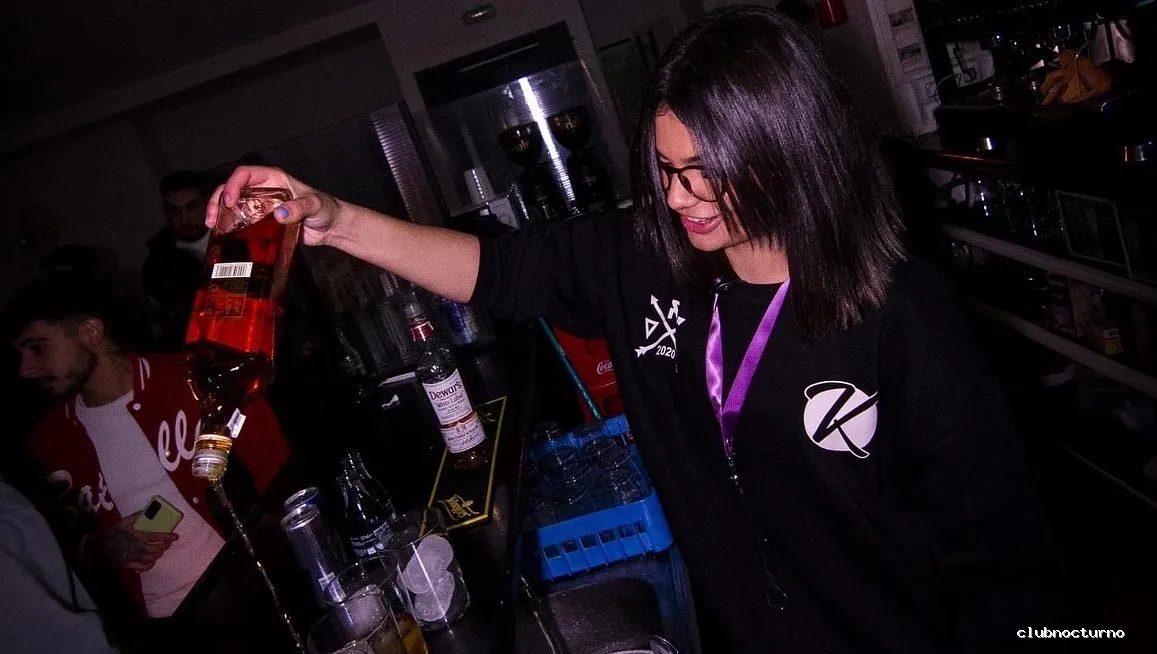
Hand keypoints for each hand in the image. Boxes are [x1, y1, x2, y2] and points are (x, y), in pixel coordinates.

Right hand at [95, 512, 178, 572]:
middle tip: (167, 543)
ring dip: (158, 554)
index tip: (175, 536)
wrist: (99, 546)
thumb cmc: (114, 533)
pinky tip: (151, 560)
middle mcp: (136, 547)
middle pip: (156, 549)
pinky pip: (143, 567)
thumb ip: (137, 516)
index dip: (167, 537)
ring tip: (160, 550)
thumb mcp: (125, 521)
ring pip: (151, 558)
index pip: (155, 536)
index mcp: (136, 535)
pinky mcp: (129, 564)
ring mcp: (133, 557)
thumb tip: (150, 510)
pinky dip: (150, 564)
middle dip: (164, 546)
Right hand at [207, 166, 344, 245]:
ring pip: (233, 206)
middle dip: (219, 201)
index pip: (246, 174)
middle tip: (213, 218)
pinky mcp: (262, 223)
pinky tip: (224, 236)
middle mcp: (263, 190)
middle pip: (232, 189)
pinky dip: (231, 227)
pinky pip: (242, 222)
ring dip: (220, 214)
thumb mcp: (316, 205)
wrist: (331, 227)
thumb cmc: (326, 209)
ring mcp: (261, 207)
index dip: (233, 184)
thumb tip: (280, 214)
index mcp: (274, 179)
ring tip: (213, 227)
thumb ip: (300, 207)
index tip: (230, 200)